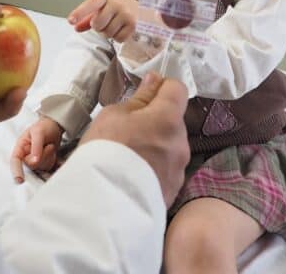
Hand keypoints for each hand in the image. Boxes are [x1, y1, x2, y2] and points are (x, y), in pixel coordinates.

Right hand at [9, 116, 64, 182]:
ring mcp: (34, 161)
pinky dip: (53, 159)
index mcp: (20, 147)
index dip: (16, 171)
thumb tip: (34, 161)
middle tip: (48, 145)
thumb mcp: (39, 132)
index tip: (20, 180)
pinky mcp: (43, 164)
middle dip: (43, 155)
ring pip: (41, 167)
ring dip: (49, 156)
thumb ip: (36, 146)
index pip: (15, 161)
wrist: (55, 126)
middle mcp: (26, 155)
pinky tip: (52, 151)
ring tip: (49, 146)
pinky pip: (48, 167)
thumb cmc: (44, 127)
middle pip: (32, 165)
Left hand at [68, 0, 138, 41]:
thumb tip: (75, 26)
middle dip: (99, 27)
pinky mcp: (134, 26)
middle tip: (107, 22)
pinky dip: (119, 37)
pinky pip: (118, 39)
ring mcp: (126, 14)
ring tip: (117, 25)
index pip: (91, 4)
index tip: (71, 20)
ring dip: (109, 33)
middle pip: (96, 24)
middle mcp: (117, 3)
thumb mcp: (104, 8)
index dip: (80, 12)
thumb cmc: (120, 9)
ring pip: (107, 33)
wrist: (145, 12)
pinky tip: (123, 29)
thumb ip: (88, 17)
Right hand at [81, 73, 189, 206]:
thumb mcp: (114, 115)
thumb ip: (140, 98)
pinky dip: (155, 167)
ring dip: (156, 144)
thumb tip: (155, 81)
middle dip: (156, 120)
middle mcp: (181, 143)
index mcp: (168, 118)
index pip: (177, 89)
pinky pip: (166, 169)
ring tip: (129, 156)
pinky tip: (134, 174)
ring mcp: (179, 169)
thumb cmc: (105, 151)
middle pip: (174, 121)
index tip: (145, 93)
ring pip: (171, 146)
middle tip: (128, 129)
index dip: (162, 87)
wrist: (103, 203)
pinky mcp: (173, 191)